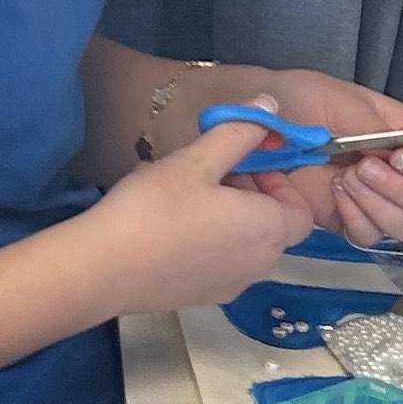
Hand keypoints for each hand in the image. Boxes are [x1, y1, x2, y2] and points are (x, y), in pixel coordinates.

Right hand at [79, 121, 338, 312]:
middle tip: (211, 172)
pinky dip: (208, 241)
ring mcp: (230, 286)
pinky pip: (219, 263)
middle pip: (273, 227)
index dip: (280, 184)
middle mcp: (258, 265)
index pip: (301, 212)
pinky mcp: (201, 298)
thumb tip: (270, 106)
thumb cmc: (156, 209)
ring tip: (184, 194)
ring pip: (244, 244)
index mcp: (268, 231)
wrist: (102, 270)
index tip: (246, 165)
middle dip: (251, 196)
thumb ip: (239, 132)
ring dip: (228, 217)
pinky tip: (167, 225)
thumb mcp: (198, 160)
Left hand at [242, 74, 402, 249]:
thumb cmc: (295, 100)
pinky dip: (357, 222)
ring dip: (380, 208)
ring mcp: (373, 199)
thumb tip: (398, 150)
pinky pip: (369, 237)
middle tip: (359, 169)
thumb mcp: (336, 99)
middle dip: (401, 190)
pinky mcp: (346, 220)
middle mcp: (396, 170)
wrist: (252, 124)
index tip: (398, 158)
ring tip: (344, 182)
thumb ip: (372, 125)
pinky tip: (334, 199)